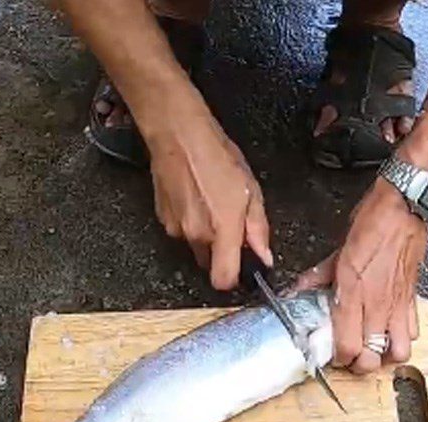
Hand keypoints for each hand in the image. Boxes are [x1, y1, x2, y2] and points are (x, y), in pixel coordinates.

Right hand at [148, 116, 271, 289]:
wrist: (178, 135)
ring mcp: (176, 229)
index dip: (234, 280)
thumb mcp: (251, 191)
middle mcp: (197, 236)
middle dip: (222, 253)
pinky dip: (191, 223)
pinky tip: (196, 199)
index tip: (242, 269)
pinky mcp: (163, 219)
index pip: (223, 281)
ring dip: (206, 236)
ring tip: (212, 205)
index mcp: (222, 231)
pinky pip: (182, 232)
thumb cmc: (216, 157)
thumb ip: (258, 230)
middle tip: (230, 226)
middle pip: (210, 264)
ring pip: (196, 247)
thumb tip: (264, 257)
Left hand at [296, 178, 426, 373]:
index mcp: (353, 294)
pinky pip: (413, 332)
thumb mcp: (337, 250)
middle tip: (353, 355)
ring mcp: (397, 304)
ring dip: (386, 356)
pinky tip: (391, 329)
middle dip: (361, 364)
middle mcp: (376, 305)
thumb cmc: (370, 223)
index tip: (333, 353)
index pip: (347, 347)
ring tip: (375, 347)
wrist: (403, 206)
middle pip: (372, 359)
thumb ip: (318, 276)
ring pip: (398, 353)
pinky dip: (403, 338)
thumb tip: (298, 290)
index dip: (339, 359)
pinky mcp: (413, 298)